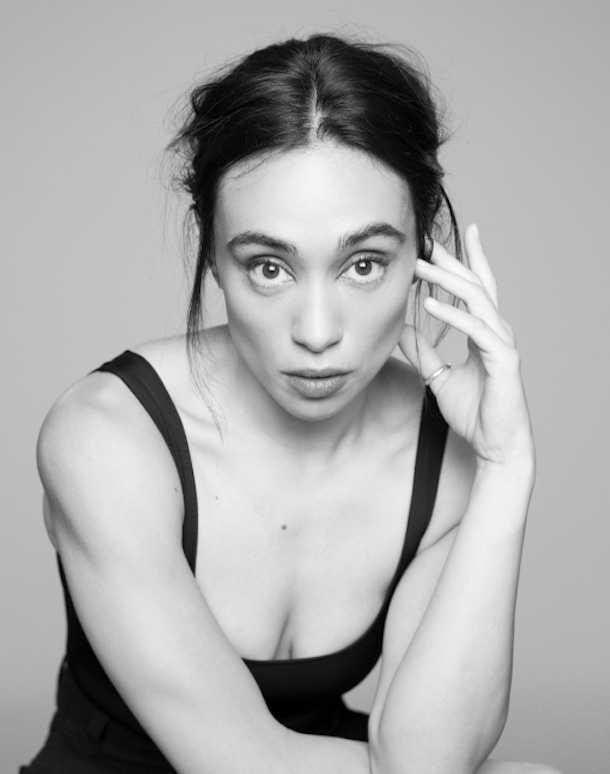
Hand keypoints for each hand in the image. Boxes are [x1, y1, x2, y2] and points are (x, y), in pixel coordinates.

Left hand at [398, 224, 534, 467]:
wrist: (494, 445)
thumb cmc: (473, 413)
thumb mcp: (438, 377)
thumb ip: (423, 353)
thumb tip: (402, 330)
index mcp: (484, 332)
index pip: (476, 289)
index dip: (467, 261)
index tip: (455, 237)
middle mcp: (496, 332)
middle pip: (475, 285)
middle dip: (452, 261)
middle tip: (428, 242)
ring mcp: (501, 344)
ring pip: (476, 300)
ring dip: (446, 281)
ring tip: (420, 268)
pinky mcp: (503, 360)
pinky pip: (476, 330)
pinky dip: (453, 315)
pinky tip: (430, 306)